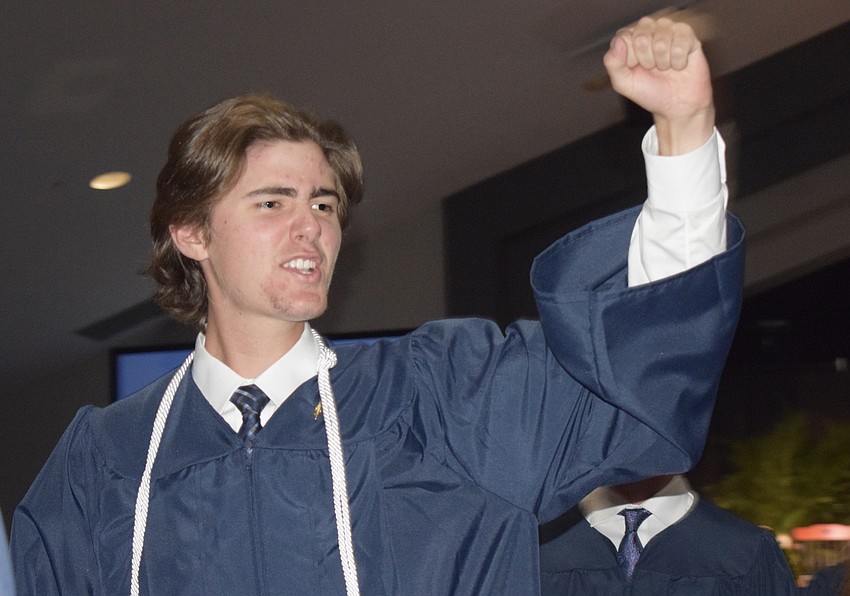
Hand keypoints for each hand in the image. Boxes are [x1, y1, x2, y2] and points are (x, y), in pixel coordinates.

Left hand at [603, 16, 713, 154]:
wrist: (677, 106)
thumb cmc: (649, 92)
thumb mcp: (623, 83)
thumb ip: (613, 63)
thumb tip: (619, 42)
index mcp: (629, 38)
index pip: (624, 38)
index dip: (630, 59)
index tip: (636, 69)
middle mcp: (648, 29)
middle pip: (641, 37)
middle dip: (647, 60)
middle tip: (653, 69)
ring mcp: (668, 29)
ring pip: (662, 39)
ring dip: (663, 61)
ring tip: (665, 68)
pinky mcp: (687, 34)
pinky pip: (681, 41)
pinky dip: (679, 60)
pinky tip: (679, 65)